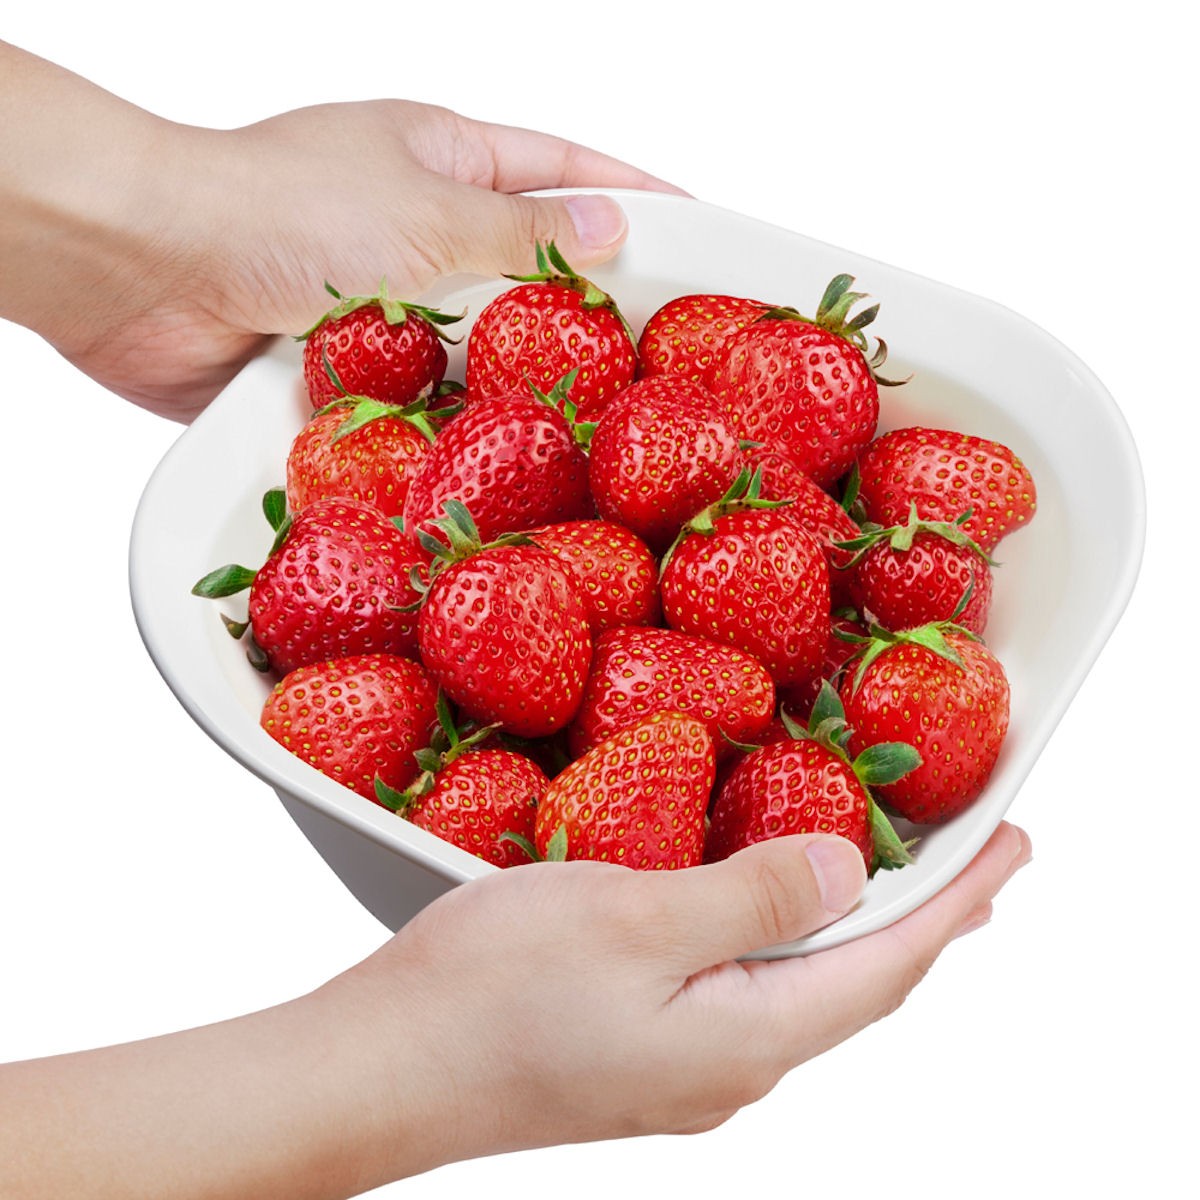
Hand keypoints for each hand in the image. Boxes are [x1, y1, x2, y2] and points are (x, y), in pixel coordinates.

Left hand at [0, 44, 681, 420]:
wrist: (147, 274)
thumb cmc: (276, 210)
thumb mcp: (429, 211)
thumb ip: (527, 235)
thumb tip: (611, 231)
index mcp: (442, 157)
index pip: (564, 168)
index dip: (635, 194)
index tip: (701, 229)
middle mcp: (416, 228)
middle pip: (530, 269)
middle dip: (588, 307)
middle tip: (661, 351)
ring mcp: (384, 301)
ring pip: (481, 347)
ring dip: (518, 380)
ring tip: (592, 419)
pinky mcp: (351, 370)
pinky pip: (425, 402)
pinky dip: (456, 427)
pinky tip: (502, 457)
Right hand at [324, 821, 1030, 1176]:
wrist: (376, 1069)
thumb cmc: (487, 994)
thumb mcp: (635, 918)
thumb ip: (755, 897)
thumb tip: (854, 875)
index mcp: (746, 1039)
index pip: (890, 965)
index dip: (960, 901)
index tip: (1011, 846)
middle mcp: (729, 1068)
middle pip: (855, 982)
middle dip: (921, 917)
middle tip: (965, 857)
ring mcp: (682, 1067)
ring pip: (799, 984)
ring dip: (850, 925)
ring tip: (881, 872)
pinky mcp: (638, 1050)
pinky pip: (743, 984)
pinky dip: (780, 934)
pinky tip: (762, 903)